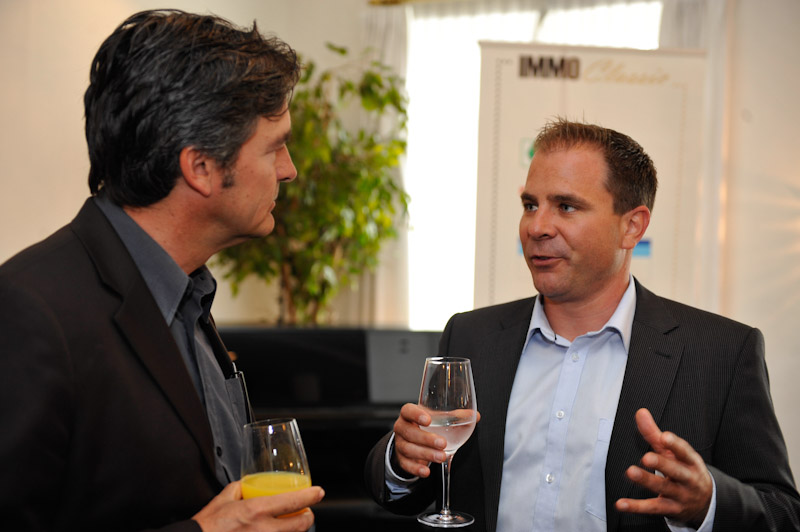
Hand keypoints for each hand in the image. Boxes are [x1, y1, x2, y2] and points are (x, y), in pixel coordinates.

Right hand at [192, 481, 324, 531]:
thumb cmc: (207, 526)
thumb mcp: (223, 500)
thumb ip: (240, 488)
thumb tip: (249, 483)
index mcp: (256, 511)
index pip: (294, 502)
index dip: (311, 495)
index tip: (319, 492)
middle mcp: (264, 531)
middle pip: (302, 524)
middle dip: (308, 516)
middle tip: (306, 510)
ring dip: (294, 529)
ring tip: (290, 523)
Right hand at [391, 404, 480, 477]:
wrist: (413, 441)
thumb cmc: (427, 426)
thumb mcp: (439, 419)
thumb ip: (456, 417)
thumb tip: (475, 416)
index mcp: (409, 414)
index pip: (408, 411)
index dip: (416, 414)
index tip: (428, 419)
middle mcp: (402, 428)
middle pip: (409, 432)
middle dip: (426, 439)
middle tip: (443, 443)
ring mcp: (400, 444)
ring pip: (408, 449)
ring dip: (426, 454)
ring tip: (441, 456)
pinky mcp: (401, 459)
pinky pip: (406, 464)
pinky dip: (416, 469)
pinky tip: (426, 471)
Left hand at [615, 408, 711, 528]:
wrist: (706, 502)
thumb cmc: (685, 470)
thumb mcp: (674, 453)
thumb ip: (655, 434)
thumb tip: (640, 412)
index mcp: (691, 462)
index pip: (685, 452)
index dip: (675, 445)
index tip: (664, 437)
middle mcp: (688, 479)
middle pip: (676, 471)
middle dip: (662, 464)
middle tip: (646, 457)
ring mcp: (681, 495)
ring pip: (664, 488)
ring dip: (647, 480)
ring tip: (631, 472)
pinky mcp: (671, 509)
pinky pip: (652, 508)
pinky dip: (636, 506)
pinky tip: (621, 503)